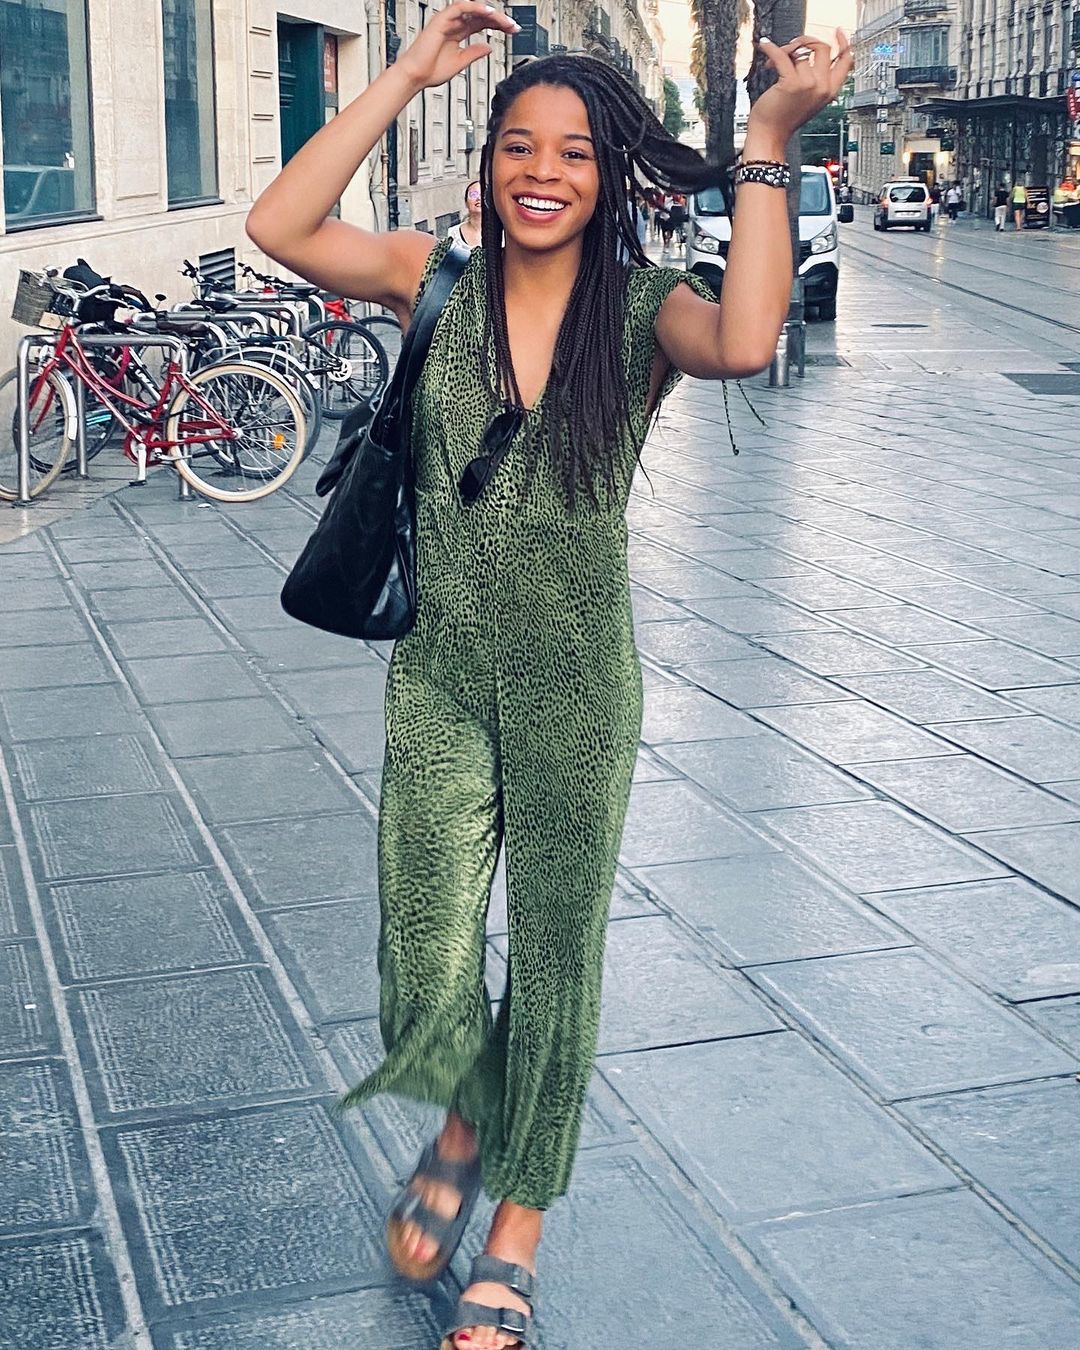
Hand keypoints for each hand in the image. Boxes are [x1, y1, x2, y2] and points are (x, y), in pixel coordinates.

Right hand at [396, 0, 518, 89]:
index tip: (512, 31)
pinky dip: (475, 8)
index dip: (498, 25)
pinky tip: (488, 13)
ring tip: (504, 20)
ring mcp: (448, 20)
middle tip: (513, 26)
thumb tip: (488, 47)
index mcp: (458, 33)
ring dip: (490, 13)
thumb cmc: (431, 71)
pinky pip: (461, 7)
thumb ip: (474, 52)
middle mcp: (454, 24)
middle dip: (499, 19)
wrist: (416, 76)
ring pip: (473, 9)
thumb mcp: (460, 62)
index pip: (482, 23)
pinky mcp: (442, 19)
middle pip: (480, 15)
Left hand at [746, 29, 852, 149]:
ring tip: (772, 64)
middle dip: (806, 41)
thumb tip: (806, 52)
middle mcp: (822, 87)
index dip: (843, 42)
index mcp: (830, 91)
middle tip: (792, 47)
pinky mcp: (791, 84)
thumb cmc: (783, 119)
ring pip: (801, 52)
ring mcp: (808, 85)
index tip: (837, 32)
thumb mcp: (808, 99)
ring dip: (784, 51)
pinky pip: (782, 55)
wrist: (770, 135)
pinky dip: (771, 48)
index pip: (846, 61)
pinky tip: (765, 46)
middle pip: (823, 47)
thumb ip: (814, 79)